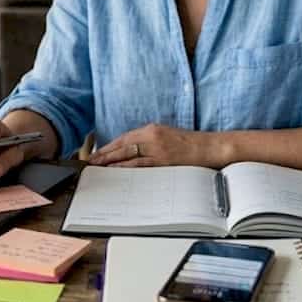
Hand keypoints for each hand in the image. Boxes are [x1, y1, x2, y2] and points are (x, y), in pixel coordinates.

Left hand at [87, 123, 218, 167]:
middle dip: (105, 154)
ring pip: (128, 156)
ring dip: (111, 162)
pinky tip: (116, 172)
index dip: (109, 146)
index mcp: (152, 129)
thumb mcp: (167, 136)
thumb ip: (149, 141)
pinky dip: (126, 168)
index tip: (98, 153)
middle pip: (122, 145)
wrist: (211, 147)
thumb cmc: (190, 144)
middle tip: (91, 162)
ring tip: (98, 169)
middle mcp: (152, 136)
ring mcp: (157, 149)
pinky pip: (140, 166)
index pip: (124, 138)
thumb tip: (130, 152)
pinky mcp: (164, 161)